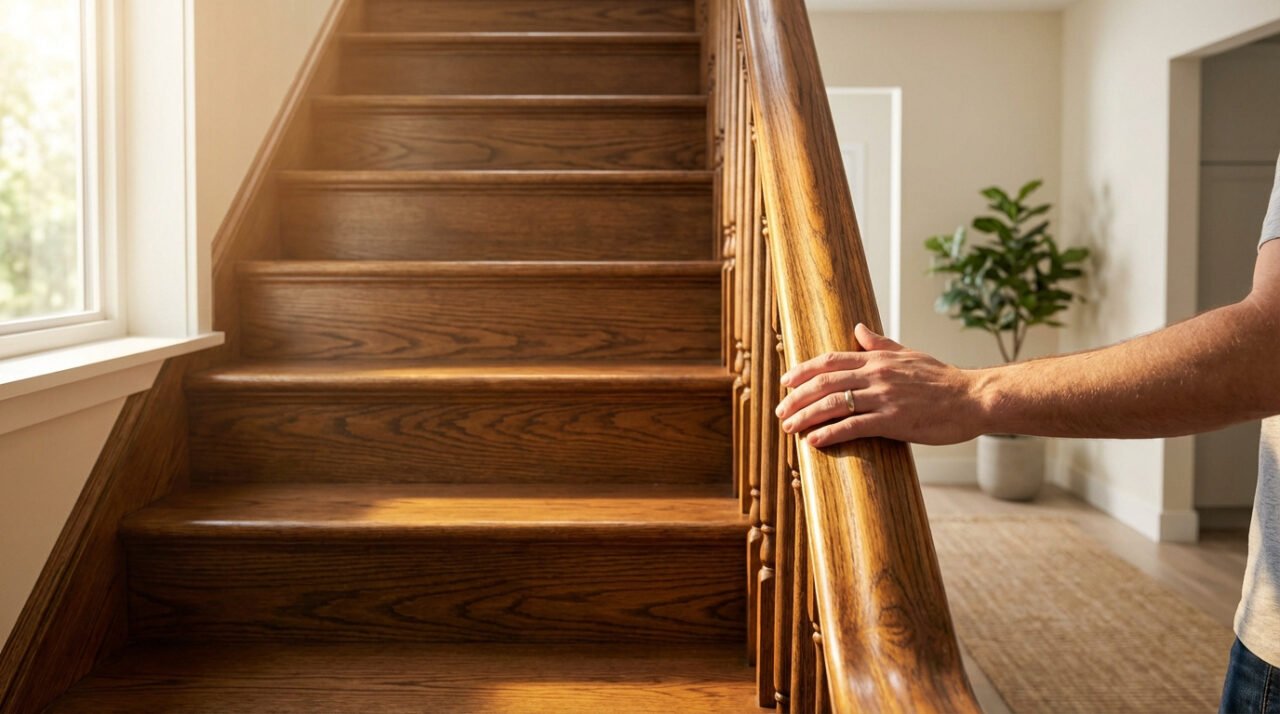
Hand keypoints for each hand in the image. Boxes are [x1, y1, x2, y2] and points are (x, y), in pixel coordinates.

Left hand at [775, 324, 985, 447]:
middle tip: (780, 410)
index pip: (831, 360)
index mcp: (878, 359)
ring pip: (834, 403)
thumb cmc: (942, 379)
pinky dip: (831, 433)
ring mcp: (884, 397)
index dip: (804, 370)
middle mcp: (876, 375)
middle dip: (797, 397)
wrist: (972, 398)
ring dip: (807, 416)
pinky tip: (815, 441)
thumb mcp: (909, 354)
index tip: (785, 381)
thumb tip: (858, 328)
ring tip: (789, 427)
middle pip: (825, 382)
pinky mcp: (894, 420)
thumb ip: (880, 344)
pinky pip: (854, 426)